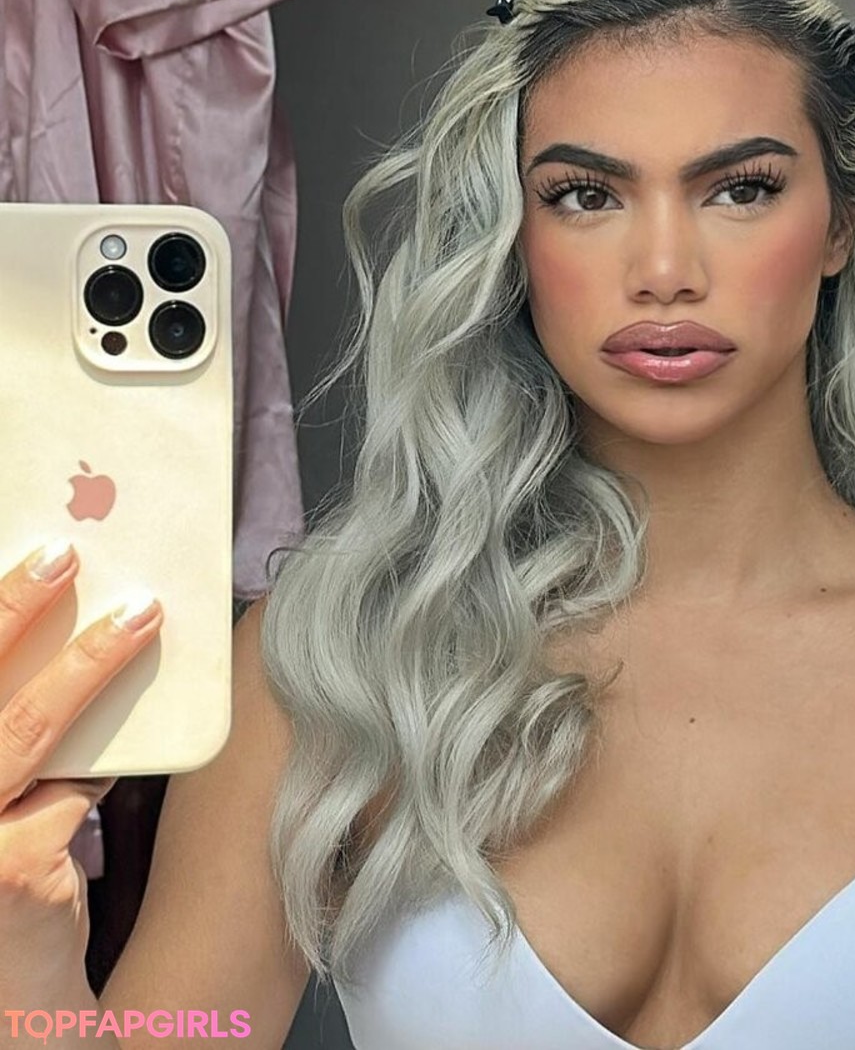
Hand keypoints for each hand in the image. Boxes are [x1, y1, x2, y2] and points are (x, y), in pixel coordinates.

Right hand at [0, 539, 161, 1001]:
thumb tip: (62, 660)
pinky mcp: (8, 872)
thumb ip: (13, 746)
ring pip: (22, 728)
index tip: (19, 557)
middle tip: (59, 554)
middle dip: (7, 609)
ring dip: (84, 665)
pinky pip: (72, 790)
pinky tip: (121, 757)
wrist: (8, 1013)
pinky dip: (101, 766)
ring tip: (138, 615)